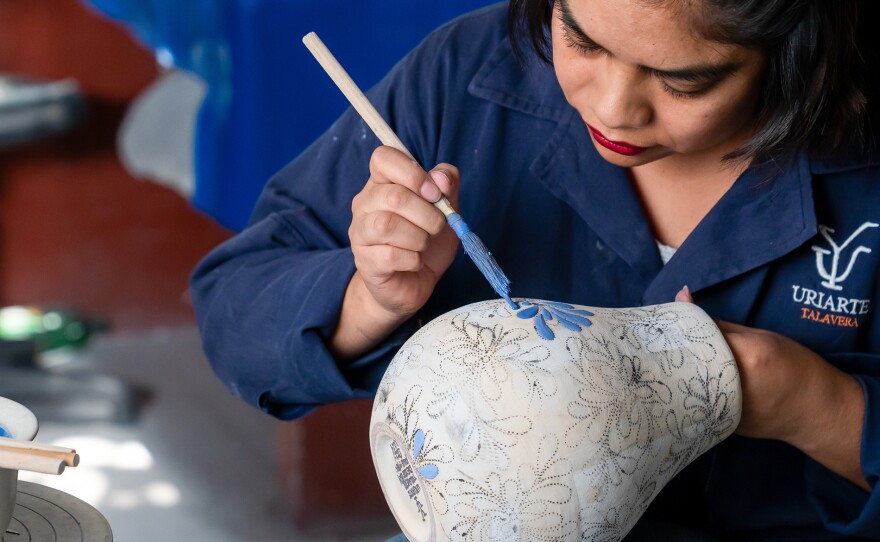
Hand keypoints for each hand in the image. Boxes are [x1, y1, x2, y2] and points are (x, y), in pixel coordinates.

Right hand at [349, 146, 460, 317]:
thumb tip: (441, 177)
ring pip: (387, 225)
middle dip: (427, 214)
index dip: (412, 172)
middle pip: (394, 196)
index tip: (434, 192)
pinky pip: (390, 255)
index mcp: (382, 183)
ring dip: (419, 237)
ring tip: (425, 244)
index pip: (382, 158)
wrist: (414, 282)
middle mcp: (365, 204)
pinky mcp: (365, 261)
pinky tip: (416, 262)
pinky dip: (413, 259)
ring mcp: (360, 233)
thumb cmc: (426, 240)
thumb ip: (447, 185)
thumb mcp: (446, 209)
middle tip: (437, 226)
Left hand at [675, 287, 866, 488]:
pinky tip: (681, 381)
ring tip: (663, 362)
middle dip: (672, 352)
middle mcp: (733, 383)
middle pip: (689, 363)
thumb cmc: (794, 366)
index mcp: (746, 355)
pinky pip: (697, 401)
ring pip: (688, 384)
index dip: (678, 329)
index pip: (699, 336)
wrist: (816, 410)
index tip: (661, 324)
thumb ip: (720, 325)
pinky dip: (688, 389)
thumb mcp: (761, 337)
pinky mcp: (721, 424)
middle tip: (653, 344)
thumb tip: (682, 300)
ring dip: (676, 371)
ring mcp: (726, 408)